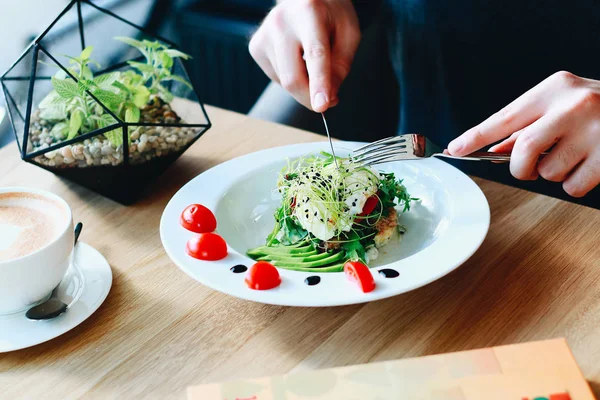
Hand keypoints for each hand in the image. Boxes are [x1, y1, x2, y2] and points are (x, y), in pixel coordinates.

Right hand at [249, 0, 360, 111]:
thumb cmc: (328, 13)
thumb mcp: (349, 32)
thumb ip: (341, 65)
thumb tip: (328, 98)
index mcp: (309, 12)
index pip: (314, 54)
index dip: (319, 83)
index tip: (322, 106)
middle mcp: (280, 22)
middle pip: (293, 77)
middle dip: (311, 97)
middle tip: (328, 101)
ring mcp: (264, 35)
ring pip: (285, 82)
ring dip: (304, 84)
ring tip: (311, 60)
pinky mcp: (255, 47)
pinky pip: (277, 78)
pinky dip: (291, 77)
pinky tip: (296, 58)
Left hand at [448, 71, 599, 196]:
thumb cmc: (595, 109)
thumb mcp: (559, 105)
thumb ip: (528, 126)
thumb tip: (493, 151)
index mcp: (554, 89)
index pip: (504, 117)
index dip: (475, 136)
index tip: (455, 148)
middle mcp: (573, 106)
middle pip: (523, 150)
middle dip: (519, 167)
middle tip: (528, 166)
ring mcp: (594, 132)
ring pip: (548, 172)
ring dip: (552, 173)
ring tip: (572, 155)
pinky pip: (572, 187)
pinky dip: (574, 184)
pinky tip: (588, 165)